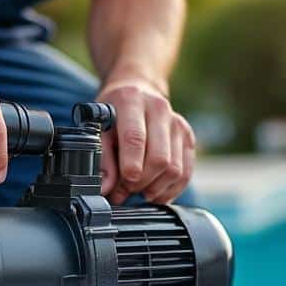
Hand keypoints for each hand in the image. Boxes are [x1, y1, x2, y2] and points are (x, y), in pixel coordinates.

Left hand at [98, 80, 194, 204]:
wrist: (136, 92)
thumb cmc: (113, 112)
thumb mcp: (98, 128)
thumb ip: (101, 157)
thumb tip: (106, 187)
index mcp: (132, 101)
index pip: (135, 137)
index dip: (131, 165)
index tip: (124, 183)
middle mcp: (159, 109)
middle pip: (160, 158)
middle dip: (142, 182)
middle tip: (126, 190)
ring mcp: (177, 124)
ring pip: (175, 169)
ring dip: (156, 189)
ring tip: (138, 191)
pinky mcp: (188, 138)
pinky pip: (186, 173)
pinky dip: (170, 190)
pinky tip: (155, 193)